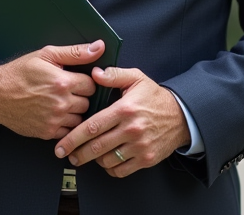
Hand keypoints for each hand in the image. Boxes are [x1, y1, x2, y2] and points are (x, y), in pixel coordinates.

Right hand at [0, 40, 103, 139]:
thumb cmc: (19, 73)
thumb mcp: (46, 54)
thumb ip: (75, 52)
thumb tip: (98, 47)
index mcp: (63, 82)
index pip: (92, 85)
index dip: (84, 81)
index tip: (75, 80)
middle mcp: (61, 103)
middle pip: (88, 103)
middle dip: (79, 97)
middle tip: (66, 91)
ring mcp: (54, 120)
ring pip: (80, 119)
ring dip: (74, 112)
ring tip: (60, 102)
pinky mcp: (47, 132)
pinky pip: (68, 132)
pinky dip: (64, 125)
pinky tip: (55, 114)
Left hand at [53, 66, 190, 177]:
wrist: (181, 116)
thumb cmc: (155, 97)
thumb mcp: (136, 78)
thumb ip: (114, 75)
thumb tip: (94, 74)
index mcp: (124, 109)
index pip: (92, 126)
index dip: (73, 137)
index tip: (62, 144)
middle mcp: (131, 129)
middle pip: (96, 147)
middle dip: (77, 153)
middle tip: (67, 155)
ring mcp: (139, 146)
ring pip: (107, 160)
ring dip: (93, 160)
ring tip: (88, 154)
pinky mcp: (146, 159)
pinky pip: (121, 170)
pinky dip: (110, 168)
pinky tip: (106, 161)